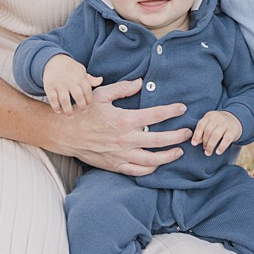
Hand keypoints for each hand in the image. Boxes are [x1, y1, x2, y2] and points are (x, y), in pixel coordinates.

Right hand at [40, 54, 99, 114]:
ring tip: (70, 116)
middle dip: (81, 105)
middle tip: (83, 112)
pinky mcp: (49, 86)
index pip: (87, 90)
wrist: (53, 60)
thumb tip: (100, 80)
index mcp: (79, 77)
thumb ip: (90, 79)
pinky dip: (56, 106)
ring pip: (64, 99)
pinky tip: (59, 111)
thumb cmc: (70, 69)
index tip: (88, 105)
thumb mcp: (81, 71)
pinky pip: (52, 99)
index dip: (89, 99)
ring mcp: (59, 84)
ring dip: (68, 109)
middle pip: (78, 95)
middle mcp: (70, 81)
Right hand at [58, 79, 190, 175]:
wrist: (66, 134)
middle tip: (187, 133)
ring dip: (168, 156)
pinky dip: (151, 168)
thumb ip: (123, 88)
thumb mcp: (101, 95)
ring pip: (152, 159)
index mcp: (123, 120)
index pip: (155, 115)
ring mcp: (121, 154)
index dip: (171, 111)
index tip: (182, 109)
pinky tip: (157, 163)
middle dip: (177, 136)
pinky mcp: (116, 165)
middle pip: (159, 140)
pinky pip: (138, 171)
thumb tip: (141, 82)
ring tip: (178, 151)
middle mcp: (125, 139)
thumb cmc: (84, 112)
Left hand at [192, 109, 243, 155]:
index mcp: (209, 116)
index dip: (196, 135)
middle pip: (208, 131)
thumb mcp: (210, 124)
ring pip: (216, 135)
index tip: (194, 144)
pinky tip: (218, 152)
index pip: (201, 125)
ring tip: (208, 153)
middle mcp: (217, 118)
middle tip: (204, 149)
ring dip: (210, 146)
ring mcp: (226, 124)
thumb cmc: (218, 124)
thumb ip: (202, 131)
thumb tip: (196, 142)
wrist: (236, 119)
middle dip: (205, 142)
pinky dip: (221, 147)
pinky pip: (226, 139)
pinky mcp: (233, 130)